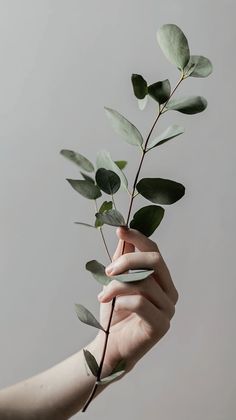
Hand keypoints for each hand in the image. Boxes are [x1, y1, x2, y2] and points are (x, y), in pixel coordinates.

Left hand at [91, 227, 178, 375]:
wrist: (110, 346)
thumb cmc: (114, 313)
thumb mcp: (116, 281)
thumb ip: (122, 259)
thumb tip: (123, 232)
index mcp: (162, 279)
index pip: (154, 251)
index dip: (138, 238)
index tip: (120, 230)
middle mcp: (170, 292)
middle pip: (155, 261)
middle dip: (128, 260)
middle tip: (108, 270)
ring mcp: (168, 309)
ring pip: (144, 282)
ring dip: (117, 285)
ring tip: (103, 294)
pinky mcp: (161, 325)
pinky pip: (140, 303)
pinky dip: (121, 301)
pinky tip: (111, 306)